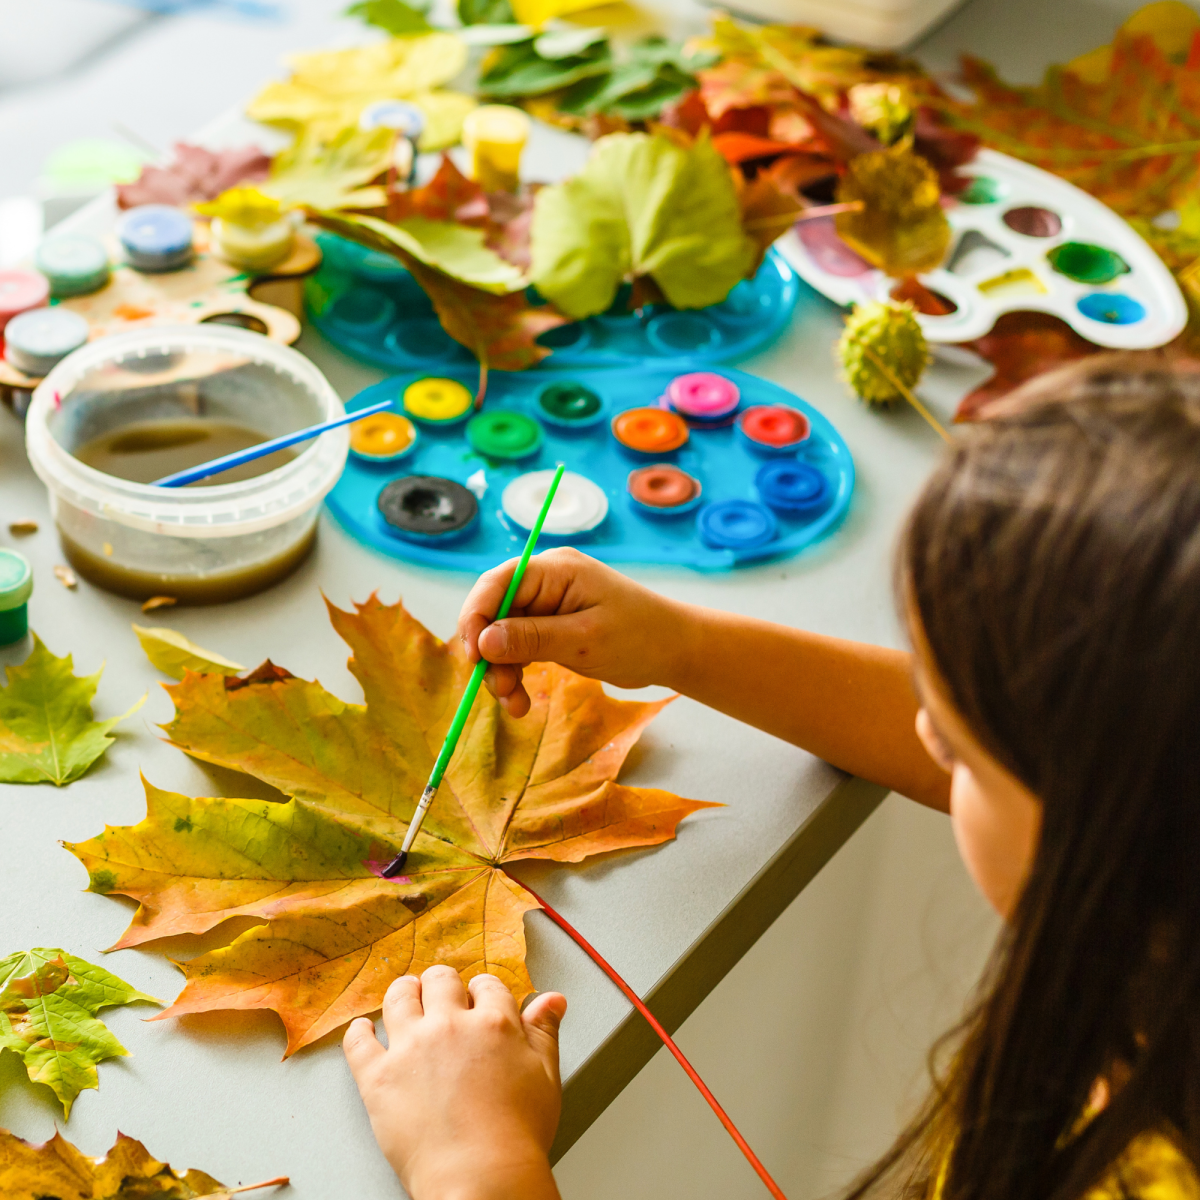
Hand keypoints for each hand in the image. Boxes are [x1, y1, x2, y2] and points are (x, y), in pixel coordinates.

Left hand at [344, 966, 566, 1199]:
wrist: (481, 1178)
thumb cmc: (516, 1136)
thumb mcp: (545, 1076)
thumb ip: (544, 1032)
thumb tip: (551, 1000)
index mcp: (492, 1022)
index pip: (486, 985)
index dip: (483, 991)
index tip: (479, 999)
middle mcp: (449, 1026)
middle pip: (440, 981)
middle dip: (442, 984)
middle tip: (440, 993)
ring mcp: (410, 1049)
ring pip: (399, 998)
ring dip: (403, 992)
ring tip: (405, 996)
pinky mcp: (379, 1078)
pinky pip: (359, 1042)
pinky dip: (359, 1032)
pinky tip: (364, 1029)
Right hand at [457, 547, 690, 715]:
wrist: (674, 650)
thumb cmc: (640, 637)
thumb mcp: (585, 640)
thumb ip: (533, 638)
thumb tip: (483, 641)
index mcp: (555, 570)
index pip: (497, 583)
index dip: (476, 617)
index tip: (473, 657)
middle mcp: (545, 582)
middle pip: (494, 611)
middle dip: (488, 652)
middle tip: (498, 690)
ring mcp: (547, 605)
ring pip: (501, 635)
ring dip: (500, 670)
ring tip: (515, 704)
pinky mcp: (550, 628)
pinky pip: (518, 648)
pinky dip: (515, 673)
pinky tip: (520, 700)